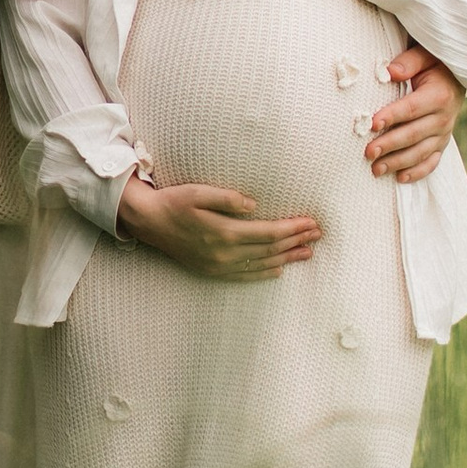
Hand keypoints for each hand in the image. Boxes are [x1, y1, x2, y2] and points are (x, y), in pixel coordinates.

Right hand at [117, 176, 319, 280]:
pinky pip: (245, 275)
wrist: (148, 223)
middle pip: (270, 249)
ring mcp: (218, 265)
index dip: (293, 229)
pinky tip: (279, 269)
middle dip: (296, 241)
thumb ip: (226, 197)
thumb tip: (254, 205)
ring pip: (262, 264)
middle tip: (318, 234)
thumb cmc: (174, 202)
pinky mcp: (212, 271)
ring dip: (287, 258)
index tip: (311, 223)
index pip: (269, 232)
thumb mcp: (197, 192)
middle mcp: (224, 253)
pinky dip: (265, 273)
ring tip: (308, 252)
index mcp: (224, 233)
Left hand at [366, 49, 460, 185]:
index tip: (372, 123)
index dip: (392, 116)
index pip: (412, 108)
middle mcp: (444, 118)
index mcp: (439, 96)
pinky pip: (432, 163)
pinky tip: (399, 178)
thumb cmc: (434, 65)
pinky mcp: (442, 144)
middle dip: (390, 145)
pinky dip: (417, 172)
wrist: (457, 78)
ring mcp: (444, 134)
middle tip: (368, 152)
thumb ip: (409, 62)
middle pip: (414, 135)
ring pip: (421, 153)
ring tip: (376, 169)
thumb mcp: (426, 56)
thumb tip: (390, 72)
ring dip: (398, 162)